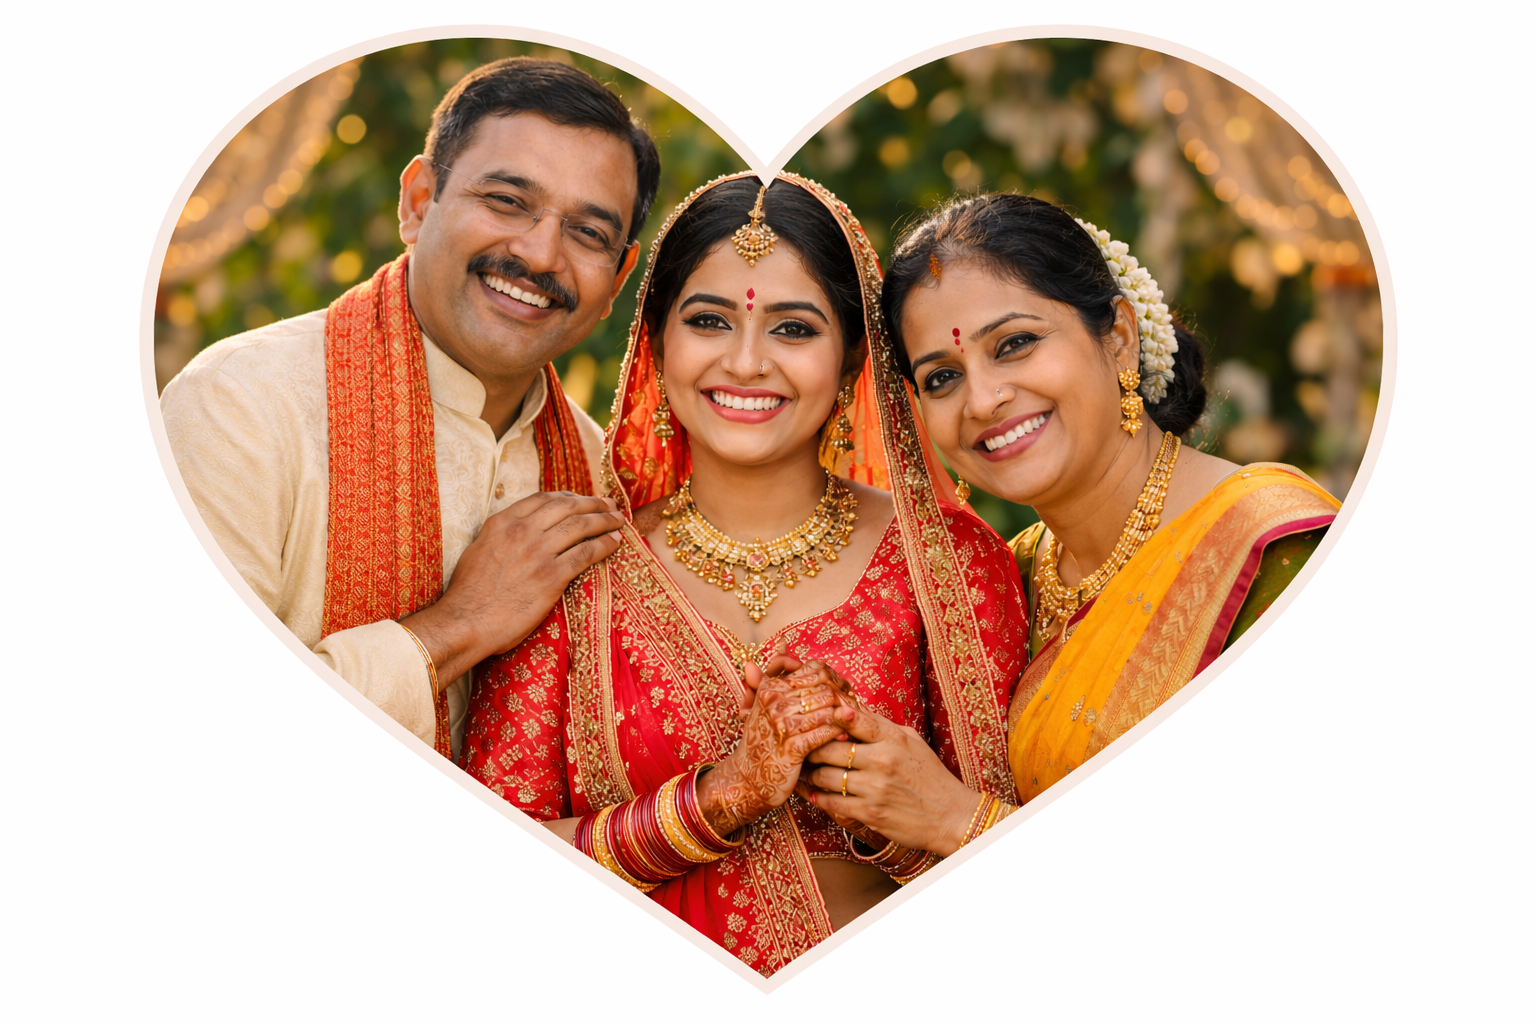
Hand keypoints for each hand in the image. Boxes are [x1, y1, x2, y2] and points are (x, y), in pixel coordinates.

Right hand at [400, 492, 625, 684]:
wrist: (466, 621)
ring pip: (581, 526)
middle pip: (567, 507)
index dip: (567, 496)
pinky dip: (604, 545)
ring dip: (605, 520)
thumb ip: (500, 536)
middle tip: (610, 505)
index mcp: (503, 522)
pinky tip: (615, 543)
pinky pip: (586, 553)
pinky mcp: (552, 576)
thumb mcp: (479, 550)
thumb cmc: (468, 593)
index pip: (543, 499)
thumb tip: (515, 533)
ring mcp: (538, 552)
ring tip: (619, 521)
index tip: (581, 499)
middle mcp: (522, 531)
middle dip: (593, 504)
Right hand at [697, 661, 850, 835]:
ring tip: (853, 721)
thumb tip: (782, 643)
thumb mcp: (761, 703)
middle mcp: (774, 701)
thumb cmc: (760, 740)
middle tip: (855, 706)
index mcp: (770, 687)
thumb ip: (772, 672)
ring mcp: (782, 724)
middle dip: (844, 695)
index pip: (815, 669)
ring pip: (828, 707)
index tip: (844, 688)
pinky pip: (825, 731)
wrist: (746, 779)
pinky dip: (838, 732)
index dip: (835, 677)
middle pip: (825, 686)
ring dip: (845, 714)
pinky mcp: (792, 747)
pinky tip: (844, 736)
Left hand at [802, 703, 984, 856]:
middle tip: (802, 749)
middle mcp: (882, 760)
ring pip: (825, 776)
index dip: (830, 716)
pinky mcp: (870, 812)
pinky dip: (818, 797)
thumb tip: (851, 710)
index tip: (815, 716)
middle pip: (829, 749)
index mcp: (893, 739)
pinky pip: (832, 803)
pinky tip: (814, 793)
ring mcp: (874, 788)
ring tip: (805, 772)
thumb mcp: (912, 742)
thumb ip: (882, 727)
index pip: (854, 720)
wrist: (950, 815)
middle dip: (811, 750)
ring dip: (811, 775)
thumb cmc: (930, 776)